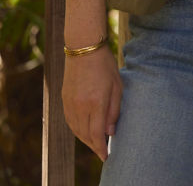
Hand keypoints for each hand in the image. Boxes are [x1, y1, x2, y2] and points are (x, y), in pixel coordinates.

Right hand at [62, 45, 122, 161]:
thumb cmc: (105, 64)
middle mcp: (80, 106)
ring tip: (94, 142)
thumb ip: (114, 110)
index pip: (97, 134)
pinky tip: (83, 129)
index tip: (105, 156)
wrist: (83, 47)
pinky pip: (69, 121)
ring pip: (75, 130)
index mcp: (96, 102)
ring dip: (85, 139)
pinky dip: (76, 129)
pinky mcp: (64, 98)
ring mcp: (70, 103)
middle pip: (85, 135)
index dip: (100, 148)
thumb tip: (110, 132)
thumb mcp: (117, 85)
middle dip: (94, 145)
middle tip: (101, 150)